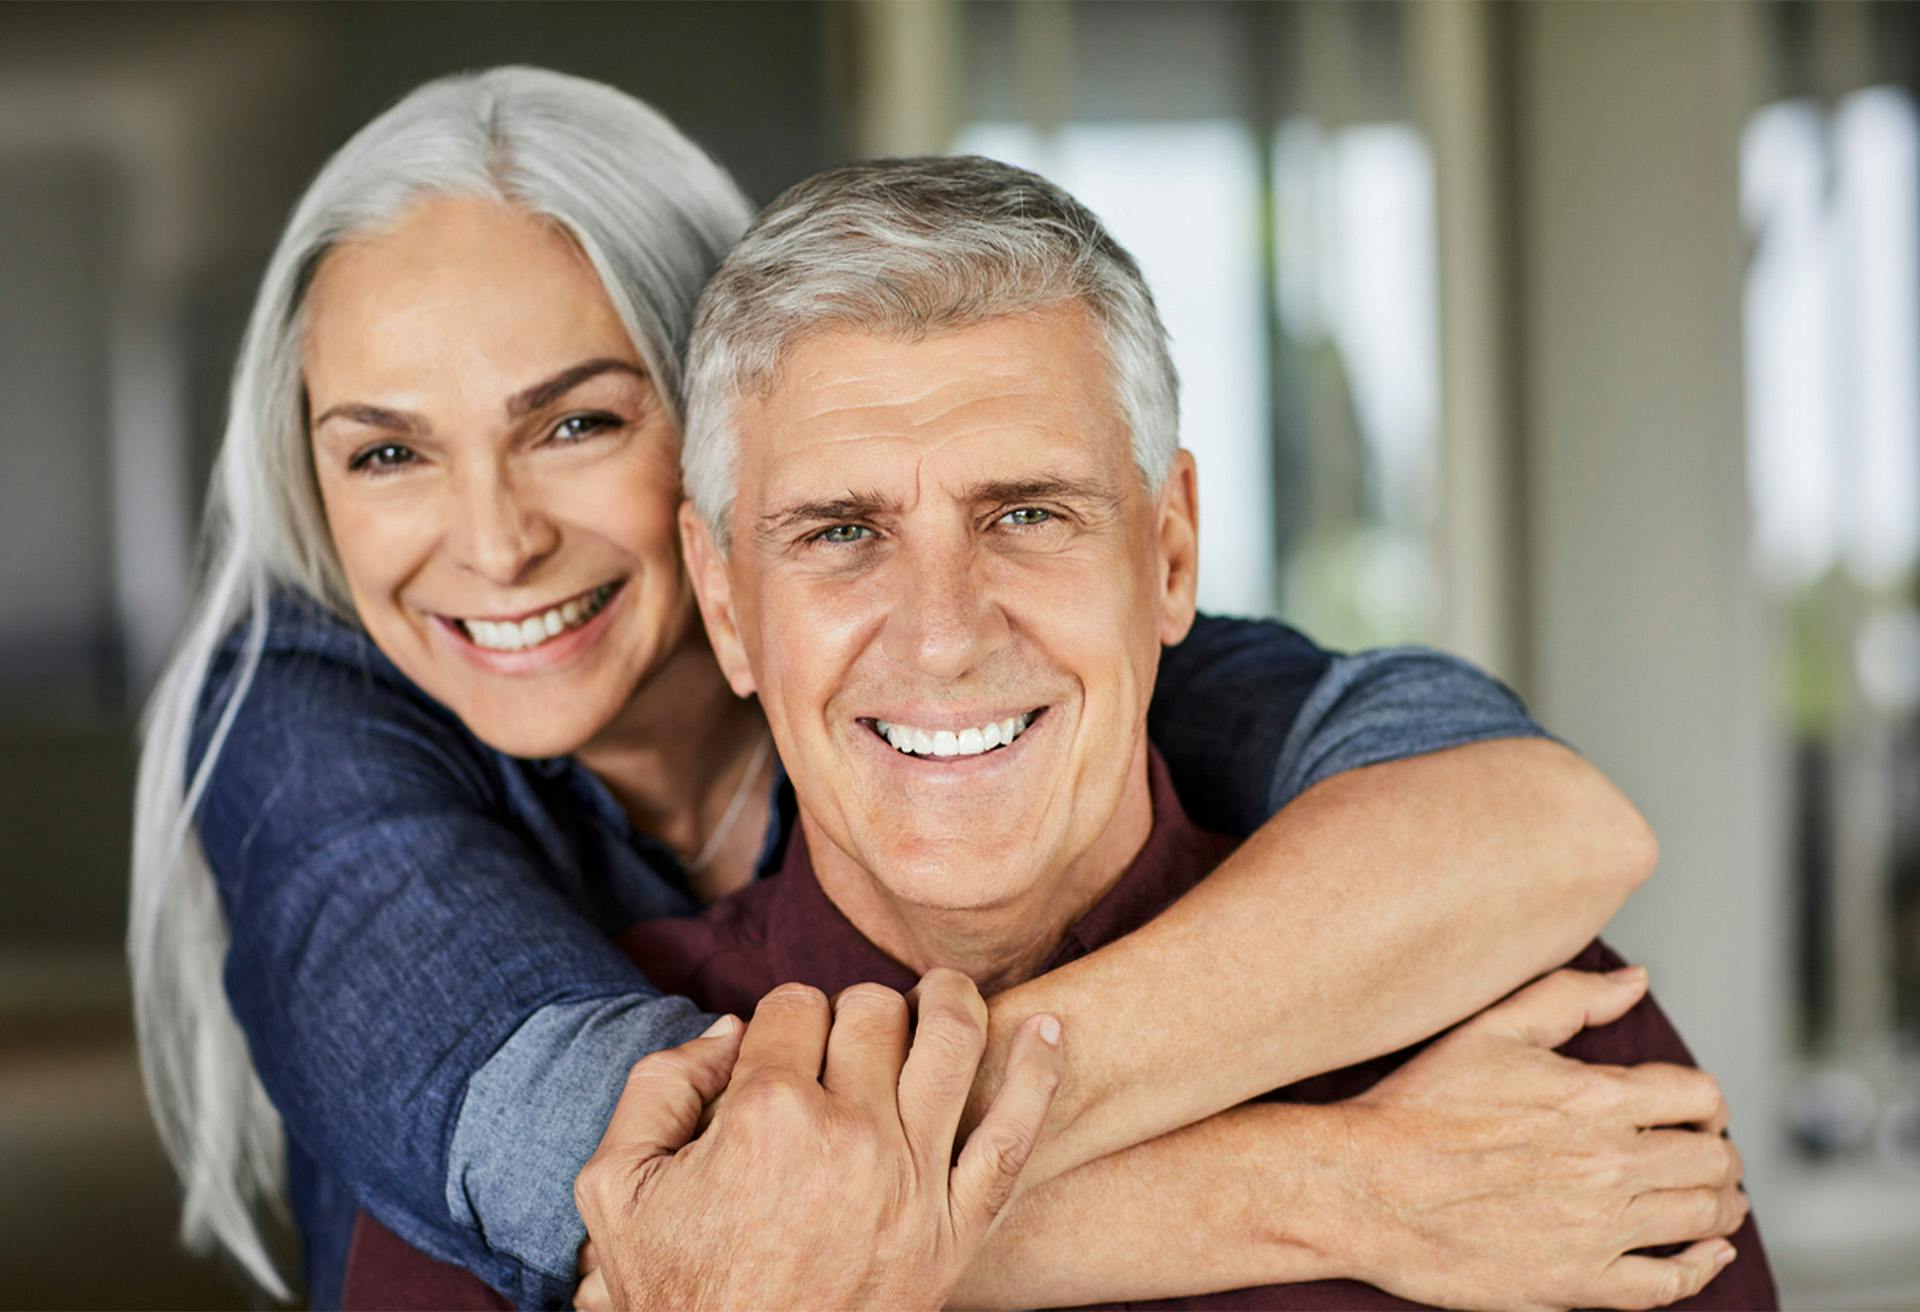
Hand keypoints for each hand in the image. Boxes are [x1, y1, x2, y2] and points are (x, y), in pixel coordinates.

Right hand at [573, 970, 1063, 1311]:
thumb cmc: (678, 1289)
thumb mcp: (616, 1187)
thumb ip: (657, 1085)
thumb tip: (727, 1030)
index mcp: (766, 1115)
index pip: (794, 1006)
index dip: (781, 1019)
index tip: (777, 1052)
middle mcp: (849, 1134)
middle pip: (872, 1010)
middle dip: (854, 1013)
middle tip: (842, 1045)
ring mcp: (912, 1180)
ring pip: (952, 1040)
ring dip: (949, 1001)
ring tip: (942, 995)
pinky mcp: (956, 1228)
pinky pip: (1014, 1136)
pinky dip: (1039, 1074)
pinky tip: (1049, 1030)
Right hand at [1330, 967, 1744, 1311]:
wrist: (1365, 1186)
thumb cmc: (1417, 1107)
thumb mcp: (1487, 1030)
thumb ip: (1568, 998)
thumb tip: (1637, 982)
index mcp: (1593, 1098)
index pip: (1697, 1096)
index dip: (1704, 1102)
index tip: (1690, 1111)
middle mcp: (1608, 1165)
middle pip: (1712, 1161)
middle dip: (1717, 1154)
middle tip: (1704, 1155)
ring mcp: (1597, 1230)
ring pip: (1702, 1219)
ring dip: (1719, 1206)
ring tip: (1711, 1199)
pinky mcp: (1577, 1283)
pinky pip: (1669, 1285)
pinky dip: (1702, 1270)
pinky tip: (1708, 1255)